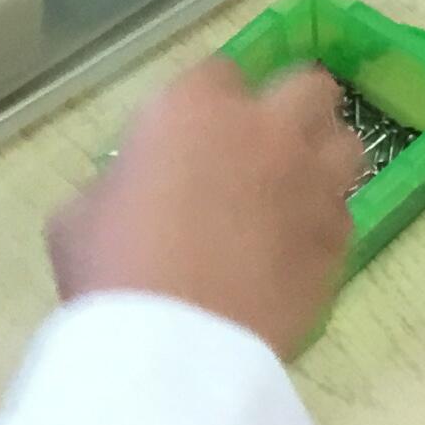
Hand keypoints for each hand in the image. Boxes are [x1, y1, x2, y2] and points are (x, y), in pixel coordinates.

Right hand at [47, 56, 360, 358]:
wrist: (174, 352)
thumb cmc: (114, 273)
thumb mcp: (78, 216)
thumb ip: (116, 184)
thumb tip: (133, 191)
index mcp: (194, 108)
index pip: (220, 72)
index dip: (210, 102)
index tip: (197, 135)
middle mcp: (266, 128)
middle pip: (308, 85)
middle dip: (292, 106)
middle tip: (266, 144)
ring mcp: (311, 181)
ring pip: (347, 142)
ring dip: (323, 157)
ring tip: (295, 190)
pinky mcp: (337, 239)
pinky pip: (344, 212)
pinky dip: (324, 223)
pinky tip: (297, 249)